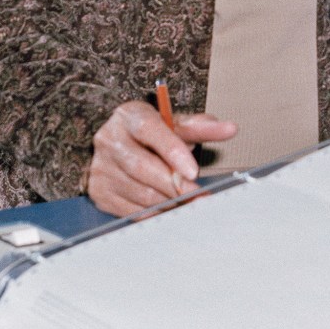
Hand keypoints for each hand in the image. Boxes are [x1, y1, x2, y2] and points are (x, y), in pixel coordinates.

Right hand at [86, 100, 237, 216]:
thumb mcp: (174, 125)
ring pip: (139, 192)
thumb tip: (230, 128)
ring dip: (168, 201)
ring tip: (187, 202)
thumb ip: (202, 127)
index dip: (172, 151)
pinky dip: (155, 212)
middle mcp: (110, 140)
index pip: (149, 130)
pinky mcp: (100, 192)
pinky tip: (169, 208)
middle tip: (198, 195)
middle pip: (143, 167)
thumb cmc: (150, 135)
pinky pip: (131, 210)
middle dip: (175, 185)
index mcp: (129, 116)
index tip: (193, 170)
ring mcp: (102, 167)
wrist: (117, 145)